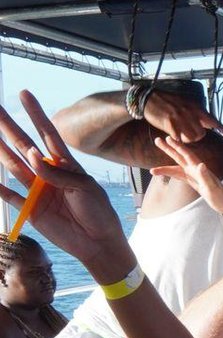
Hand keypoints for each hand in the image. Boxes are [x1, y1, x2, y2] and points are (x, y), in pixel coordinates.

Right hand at [0, 90, 134, 279]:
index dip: (36, 114)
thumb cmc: (98, 212)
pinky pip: (10, 196)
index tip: (25, 93)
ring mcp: (38, 191)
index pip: (47, 134)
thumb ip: (58, 173)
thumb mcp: (85, 188)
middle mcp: (48, 174)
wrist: (99, 243)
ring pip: (12, 165)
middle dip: (8, 126)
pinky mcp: (31, 210)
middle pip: (23, 145)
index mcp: (65, 165)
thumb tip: (31, 157)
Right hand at [141, 89, 222, 142]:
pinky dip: (178, 139)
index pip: (211, 119)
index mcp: (194, 107)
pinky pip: (179, 138)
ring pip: (191, 138)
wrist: (149, 99)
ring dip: (187, 139)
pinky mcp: (170, 125)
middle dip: (198, 136)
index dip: (219, 127)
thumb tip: (208, 123)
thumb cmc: (167, 101)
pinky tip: (174, 135)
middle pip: (201, 133)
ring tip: (181, 134)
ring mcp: (180, 119)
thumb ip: (196, 113)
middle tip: (190, 133)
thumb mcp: (185, 103)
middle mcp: (189, 113)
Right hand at [150, 135, 222, 211]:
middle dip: (169, 149)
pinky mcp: (194, 182)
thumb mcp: (212, 187)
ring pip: (177, 167)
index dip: (178, 147)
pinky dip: (171, 174)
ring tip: (152, 170)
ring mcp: (194, 176)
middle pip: (180, 157)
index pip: (187, 155)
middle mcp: (196, 170)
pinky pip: (180, 176)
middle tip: (157, 140)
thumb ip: (206, 176)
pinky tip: (164, 174)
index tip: (168, 138)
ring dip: (165, 166)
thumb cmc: (220, 196)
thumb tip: (200, 164)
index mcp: (199, 169)